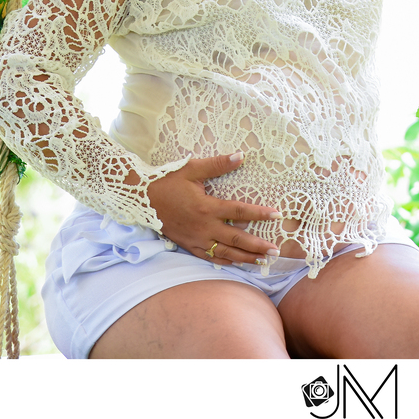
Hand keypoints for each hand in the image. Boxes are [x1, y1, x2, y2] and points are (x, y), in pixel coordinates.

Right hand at [144, 153, 282, 265]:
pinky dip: (225, 262)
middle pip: (237, 239)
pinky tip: (236, 264)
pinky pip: (209, 257)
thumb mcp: (192, 169)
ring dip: (245, 258)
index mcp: (207, 207)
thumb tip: (241, 155)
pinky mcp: (188, 245)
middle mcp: (204, 227)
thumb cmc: (168, 181)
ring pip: (225, 252)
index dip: (260, 213)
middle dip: (258, 246)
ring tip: (262, 262)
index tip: (277, 215)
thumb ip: (218, 164)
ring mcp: (196, 239)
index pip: (240, 211)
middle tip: (276, 251)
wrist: (141, 199)